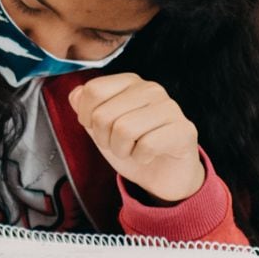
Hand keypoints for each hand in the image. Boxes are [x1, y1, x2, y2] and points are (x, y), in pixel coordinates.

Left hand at [68, 73, 205, 202]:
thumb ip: (86, 109)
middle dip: (104, 139)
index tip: (97, 129)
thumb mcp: (102, 128)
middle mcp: (151, 89)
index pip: (93, 90)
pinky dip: (141, 158)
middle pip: (104, 114)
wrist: (164, 174)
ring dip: (122, 150)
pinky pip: (146, 146)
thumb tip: (75, 95)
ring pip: (124, 130)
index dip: (86, 117)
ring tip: (132, 150)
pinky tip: (148, 155)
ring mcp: (169, 108)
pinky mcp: (183, 130)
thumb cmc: (133, 147)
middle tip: (118, 145)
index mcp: (130, 83)